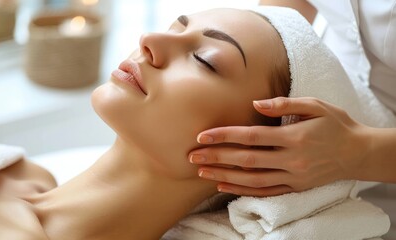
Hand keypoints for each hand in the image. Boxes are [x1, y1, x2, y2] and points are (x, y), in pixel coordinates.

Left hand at [189, 97, 369, 196]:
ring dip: (224, 175)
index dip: (225, 136)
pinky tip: (223, 186)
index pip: (251, 136)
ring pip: (252, 179)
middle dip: (217, 157)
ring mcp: (293, 177)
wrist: (359, 152)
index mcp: (294, 137)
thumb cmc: (336, 124)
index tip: (203, 135)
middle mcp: (292, 159)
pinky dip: (242, 190)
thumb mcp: (316, 106)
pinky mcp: (295, 187)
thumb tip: (256, 102)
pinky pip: (265, 191)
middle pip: (247, 160)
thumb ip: (285, 103)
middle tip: (192, 155)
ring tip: (202, 171)